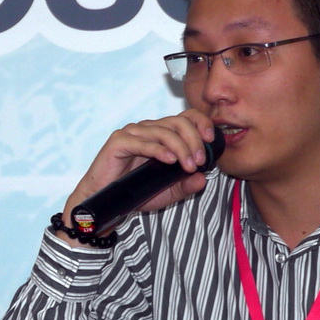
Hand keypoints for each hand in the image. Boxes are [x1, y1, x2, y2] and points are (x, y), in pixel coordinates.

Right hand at [58, 110, 217, 237]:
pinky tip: (171, 160)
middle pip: (178, 122)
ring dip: (181, 148)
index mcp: (162, 134)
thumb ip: (186, 185)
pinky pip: (143, 142)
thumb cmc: (135, 192)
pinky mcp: (119, 141)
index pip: (186, 117)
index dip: (201, 123)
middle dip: (194, 141)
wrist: (107, 202)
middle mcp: (149, 129)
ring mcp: (133, 133)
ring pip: (164, 131)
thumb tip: (203, 179)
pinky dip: (160, 150)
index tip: (211, 139)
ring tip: (188, 166)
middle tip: (200, 161)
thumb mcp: (168, 192)